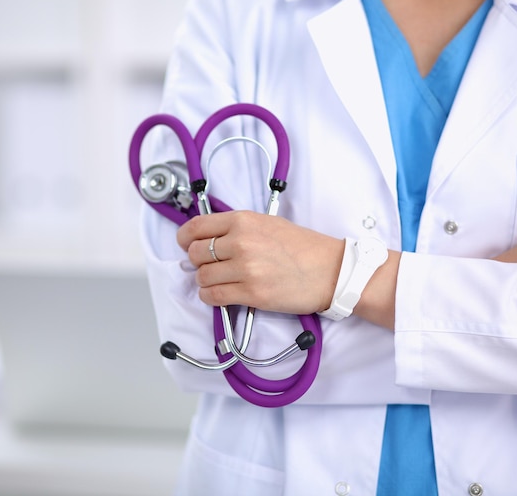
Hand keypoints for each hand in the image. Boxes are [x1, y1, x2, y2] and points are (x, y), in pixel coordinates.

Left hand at [177, 211, 343, 313]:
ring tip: (220, 281)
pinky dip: (211, 297)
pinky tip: (221, 295)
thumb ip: (237, 229)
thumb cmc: (304, 248)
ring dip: (206, 281)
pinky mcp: (252, 294)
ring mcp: (246, 269)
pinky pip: (214, 297)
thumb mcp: (268, 224)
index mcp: (244, 220)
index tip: (186, 245)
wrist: (331, 271)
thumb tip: (206, 241)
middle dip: (197, 262)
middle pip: (195, 254)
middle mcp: (241, 242)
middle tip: (210, 265)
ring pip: (202, 277)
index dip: (185, 238)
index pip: (196, 227)